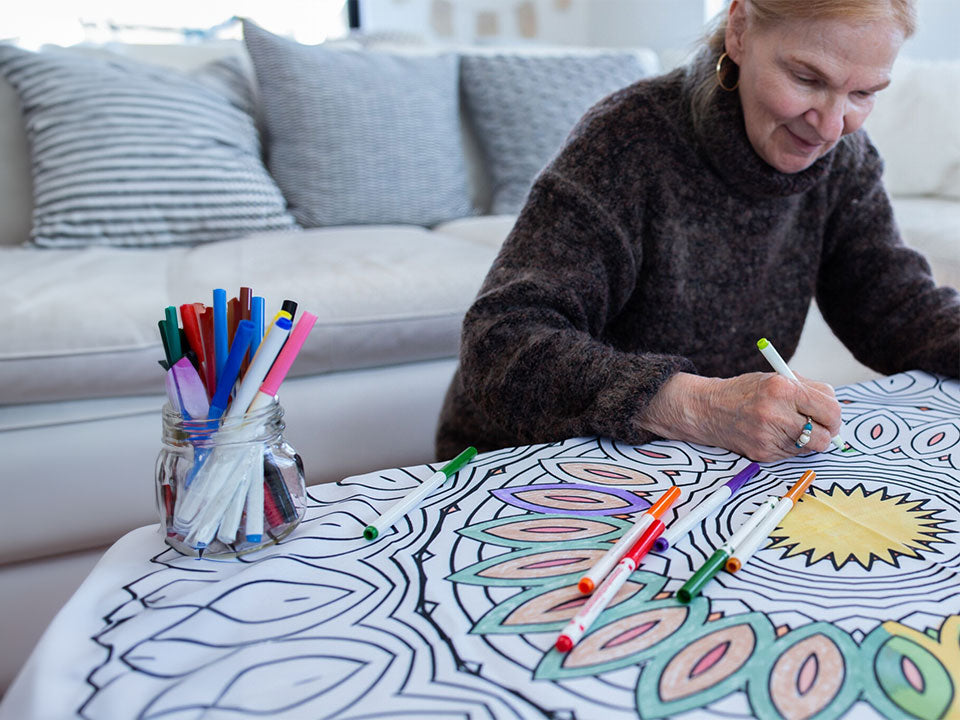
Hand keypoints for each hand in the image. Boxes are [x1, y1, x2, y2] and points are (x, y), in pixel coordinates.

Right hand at [638, 371, 842, 461]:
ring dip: (808, 440)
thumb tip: (836, 409)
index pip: (830, 409)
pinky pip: (793, 455)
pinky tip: (775, 434)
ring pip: (810, 448)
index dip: (835, 416)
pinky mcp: (763, 452)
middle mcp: (776, 412)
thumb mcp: (777, 379)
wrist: (708, 409)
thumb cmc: (746, 391)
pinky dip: (790, 446)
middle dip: (827, 433)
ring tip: (792, 428)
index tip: (831, 416)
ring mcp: (768, 435)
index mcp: (783, 388)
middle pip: (824, 435)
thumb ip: (809, 390)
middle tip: (820, 427)